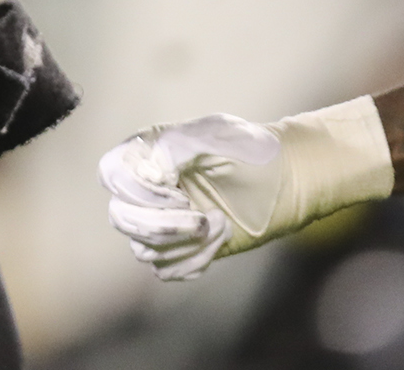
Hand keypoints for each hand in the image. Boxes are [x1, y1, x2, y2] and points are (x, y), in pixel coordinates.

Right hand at [100, 99, 393, 280]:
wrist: (290, 180)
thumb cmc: (254, 151)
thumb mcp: (216, 135)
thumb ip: (175, 147)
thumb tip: (150, 172)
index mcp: (148, 153)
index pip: (113, 175)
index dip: (138, 189)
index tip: (176, 188)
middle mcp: (149, 188)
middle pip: (122, 217)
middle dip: (162, 224)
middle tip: (200, 217)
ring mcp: (165, 221)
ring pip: (142, 248)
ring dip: (182, 243)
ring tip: (218, 225)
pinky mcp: (184, 248)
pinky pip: (166, 268)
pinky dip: (191, 261)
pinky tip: (218, 241)